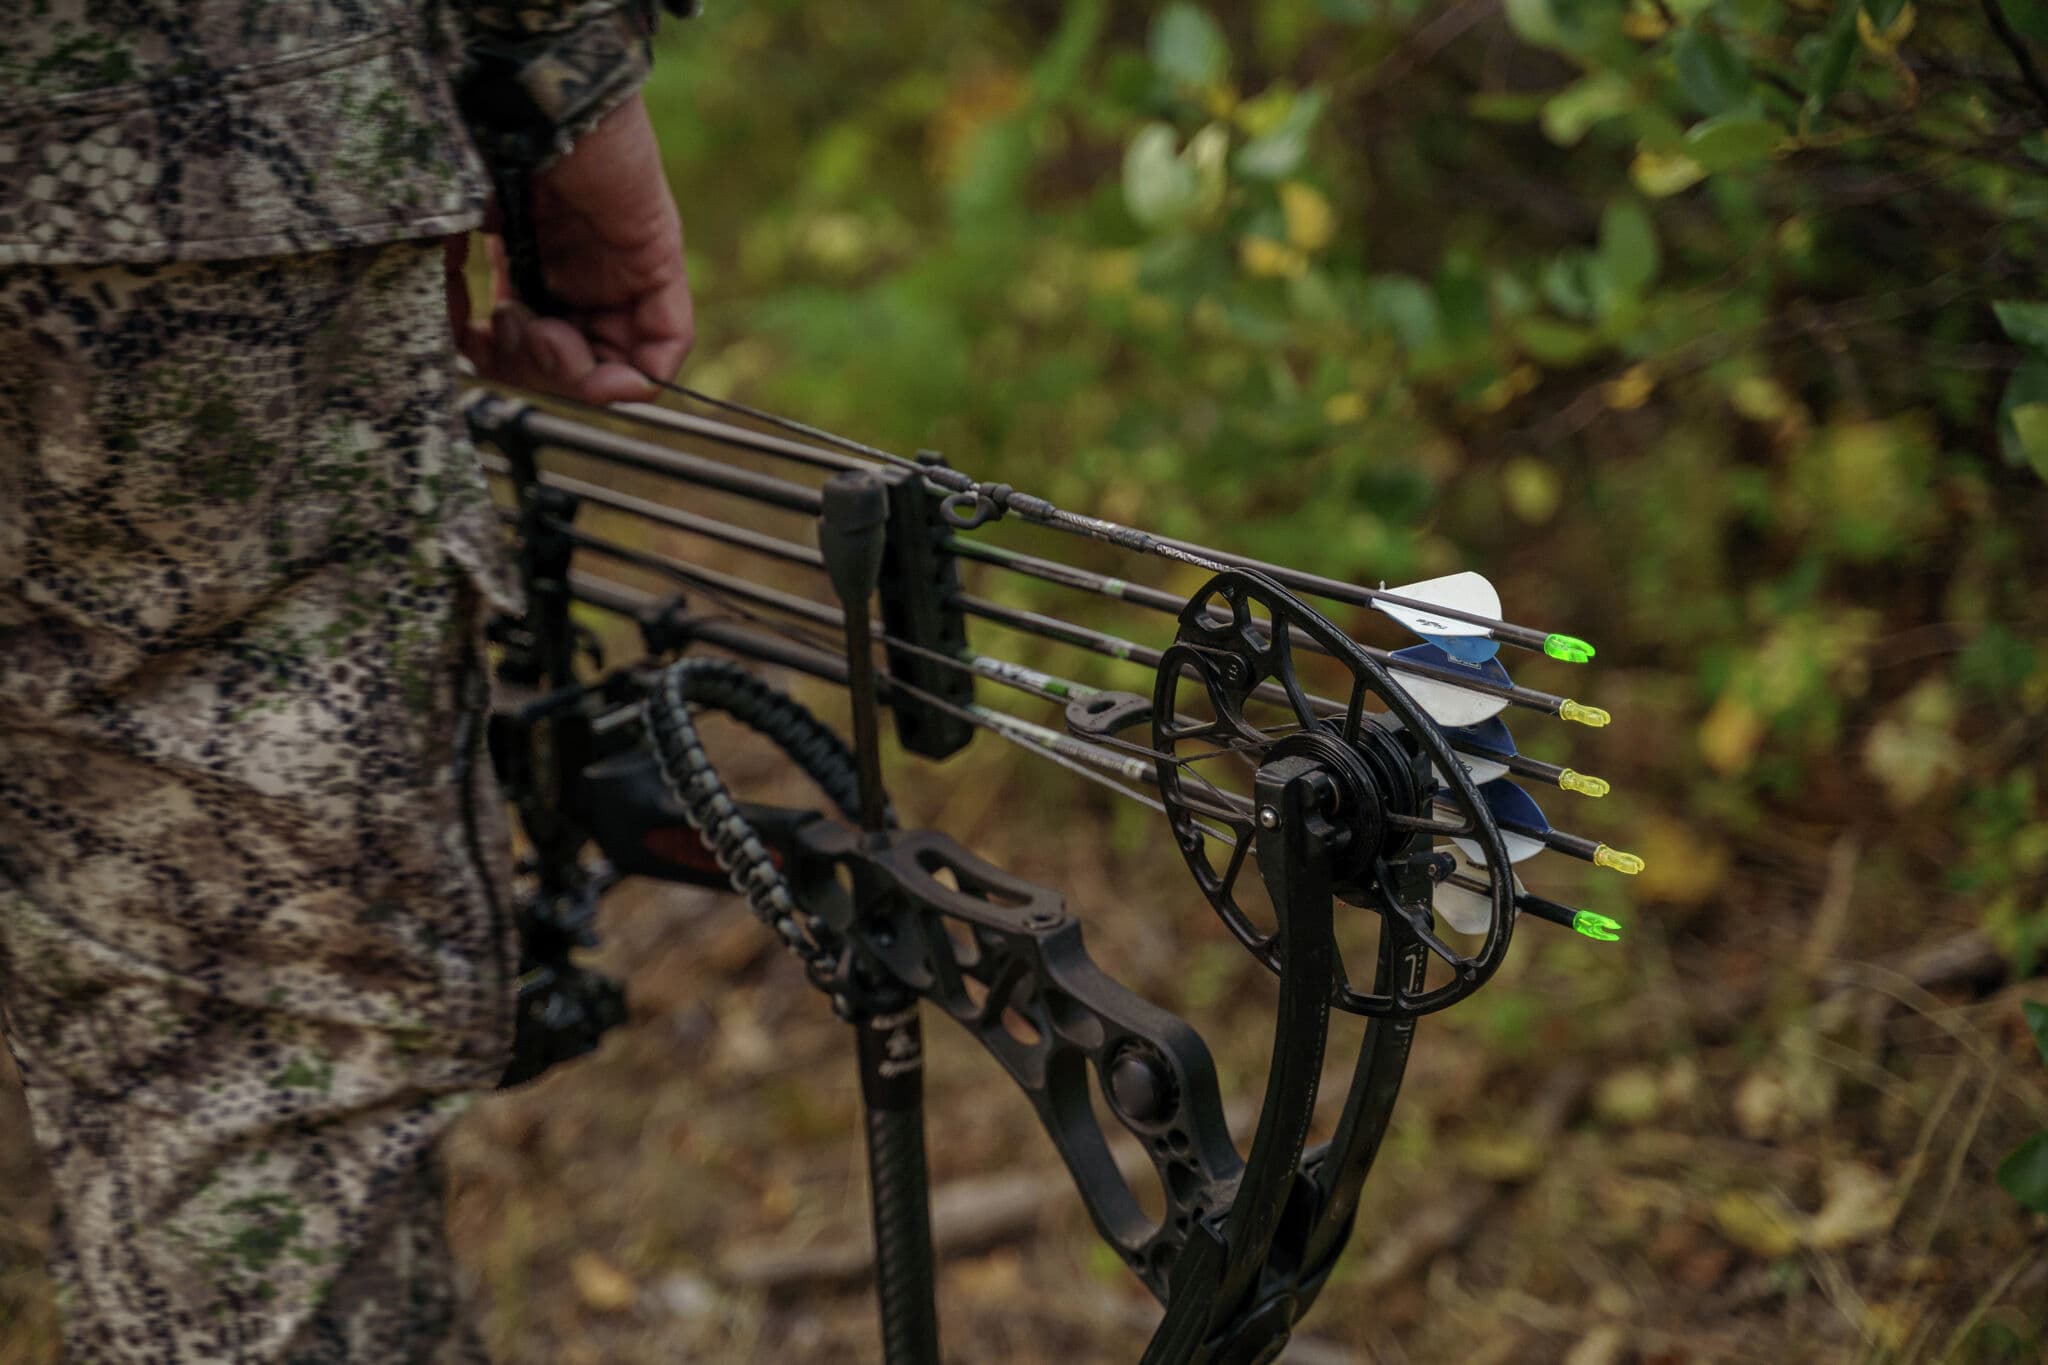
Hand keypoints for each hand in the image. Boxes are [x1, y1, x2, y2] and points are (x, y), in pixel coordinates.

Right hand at [449, 93, 693, 402]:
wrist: (525, 96)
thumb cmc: (480, 143)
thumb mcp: (448, 228)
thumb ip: (446, 288)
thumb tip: (455, 345)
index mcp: (530, 262)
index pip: (527, 343)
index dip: (499, 362)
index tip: (471, 347)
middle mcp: (578, 271)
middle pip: (571, 360)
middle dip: (535, 369)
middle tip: (510, 335)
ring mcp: (620, 269)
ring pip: (615, 361)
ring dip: (575, 375)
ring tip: (545, 338)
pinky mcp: (657, 262)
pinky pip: (668, 342)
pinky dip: (639, 377)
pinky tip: (601, 375)